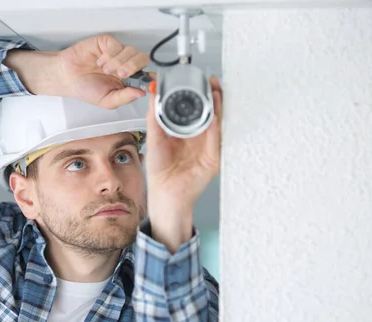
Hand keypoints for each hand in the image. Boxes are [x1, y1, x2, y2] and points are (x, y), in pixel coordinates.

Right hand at [58, 34, 150, 108]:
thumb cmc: (87, 89)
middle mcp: (126, 65)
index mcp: (129, 80)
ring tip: (106, 70)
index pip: (147, 75)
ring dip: (118, 62)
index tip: (150, 81)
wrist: (68, 77)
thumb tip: (142, 93)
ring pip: (131, 51)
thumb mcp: (108, 100)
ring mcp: (118, 53)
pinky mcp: (108, 43)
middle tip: (121, 75)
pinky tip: (100, 62)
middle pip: (143, 59)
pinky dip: (109, 55)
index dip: (150, 77)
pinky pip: (116, 45)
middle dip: (133, 67)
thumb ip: (125, 97)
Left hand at [144, 76, 222, 252]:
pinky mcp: (214, 158)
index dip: (197, 93)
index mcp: (185, 132)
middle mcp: (199, 137)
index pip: (195, 108)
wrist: (165, 193)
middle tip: (211, 81)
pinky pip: (217, 138)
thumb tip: (153, 92)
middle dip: (212, 96)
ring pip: (217, 122)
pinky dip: (216, 125)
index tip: (196, 79)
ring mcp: (208, 147)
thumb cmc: (160, 171)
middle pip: (210, 112)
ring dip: (218, 107)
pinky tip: (215, 114)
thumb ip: (154, 115)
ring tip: (216, 91)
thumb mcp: (154, 137)